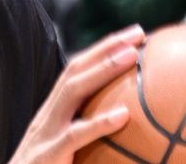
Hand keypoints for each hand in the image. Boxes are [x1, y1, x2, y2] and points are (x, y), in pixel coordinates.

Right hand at [8, 25, 144, 163]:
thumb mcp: (65, 151)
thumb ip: (87, 135)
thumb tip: (130, 123)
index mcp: (53, 111)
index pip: (77, 70)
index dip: (102, 49)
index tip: (132, 36)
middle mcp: (48, 114)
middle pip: (75, 69)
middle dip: (106, 47)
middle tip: (138, 33)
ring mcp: (46, 132)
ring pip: (73, 91)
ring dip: (103, 69)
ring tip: (132, 57)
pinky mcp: (48, 154)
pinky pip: (75, 136)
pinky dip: (98, 123)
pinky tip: (123, 116)